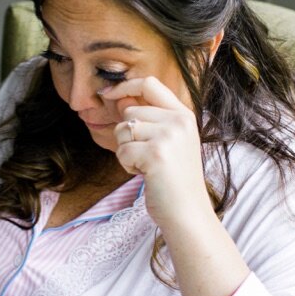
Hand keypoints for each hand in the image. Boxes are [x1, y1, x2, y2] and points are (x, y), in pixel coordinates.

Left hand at [101, 75, 210, 234]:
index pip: (150, 83)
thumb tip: (119, 98)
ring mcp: (169, 136)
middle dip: (126, 134)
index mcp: (184, 115)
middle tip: (145, 155)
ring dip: (126, 150)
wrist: (188, 212)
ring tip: (147, 165)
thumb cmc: (173, 179)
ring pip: (123, 130)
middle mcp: (179, 121)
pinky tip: (146, 174)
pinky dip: (127, 164)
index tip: (107, 93)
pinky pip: (122, 150)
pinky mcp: (156, 153)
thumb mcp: (168, 142)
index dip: (124, 86)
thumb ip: (149, 118)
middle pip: (130, 110)